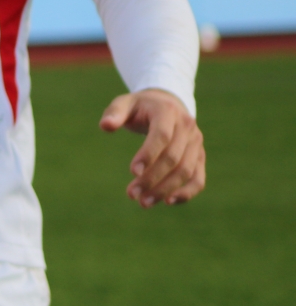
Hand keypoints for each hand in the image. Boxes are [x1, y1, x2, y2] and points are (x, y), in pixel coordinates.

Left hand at [100, 88, 205, 206]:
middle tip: (131, 194)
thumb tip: (105, 126)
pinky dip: (186, 192)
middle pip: (173, 158)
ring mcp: (196, 143)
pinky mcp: (199, 156)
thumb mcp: (125, 103)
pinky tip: (167, 202)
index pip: (162, 136)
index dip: (148, 155)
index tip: (132, 172)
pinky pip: (198, 178)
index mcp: (168, 112)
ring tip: (144, 202)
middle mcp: (187, 127)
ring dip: (166, 189)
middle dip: (152, 179)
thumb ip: (115, 113)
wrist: (167, 103)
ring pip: (186, 171)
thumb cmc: (140, 106)